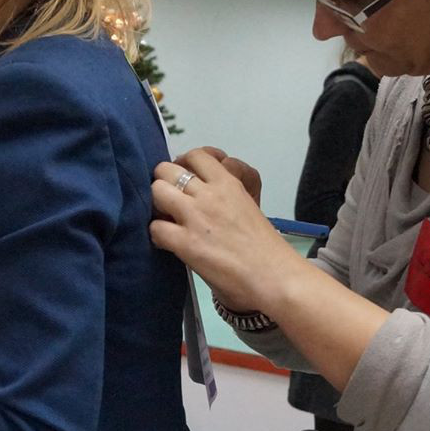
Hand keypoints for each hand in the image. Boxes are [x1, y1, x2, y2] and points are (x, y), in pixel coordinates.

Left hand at [149, 147, 308, 314]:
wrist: (274, 275)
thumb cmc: (266, 249)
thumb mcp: (246, 207)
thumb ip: (223, 197)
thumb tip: (200, 198)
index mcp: (228, 183)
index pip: (196, 155)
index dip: (184, 164)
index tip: (186, 179)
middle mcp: (210, 194)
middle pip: (167, 169)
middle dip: (163, 183)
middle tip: (170, 201)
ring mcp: (196, 216)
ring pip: (157, 191)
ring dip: (156, 205)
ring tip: (167, 220)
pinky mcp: (186, 242)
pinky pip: (155, 227)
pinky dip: (158, 235)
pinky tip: (169, 244)